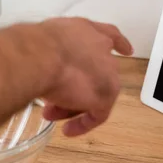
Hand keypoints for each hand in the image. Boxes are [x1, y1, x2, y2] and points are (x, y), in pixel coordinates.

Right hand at [39, 17, 132, 136]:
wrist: (40, 57)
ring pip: (93, 93)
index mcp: (89, 32)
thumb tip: (46, 63)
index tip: (127, 51)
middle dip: (75, 87)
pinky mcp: (105, 96)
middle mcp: (102, 51)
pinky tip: (67, 130)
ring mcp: (107, 74)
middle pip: (96, 72)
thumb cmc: (36, 45)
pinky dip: (83, 123)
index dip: (118, 43)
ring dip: (70, 105)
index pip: (109, 35)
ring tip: (49, 114)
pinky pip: (97, 114)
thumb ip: (54, 49)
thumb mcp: (46, 40)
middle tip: (52, 99)